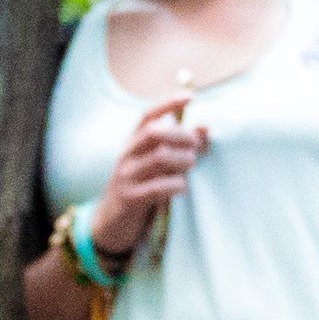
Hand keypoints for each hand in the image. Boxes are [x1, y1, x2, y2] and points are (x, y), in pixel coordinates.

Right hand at [93, 97, 207, 265]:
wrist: (111, 222)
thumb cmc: (142, 188)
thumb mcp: (156, 165)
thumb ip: (179, 147)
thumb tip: (207, 128)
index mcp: (133, 142)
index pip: (148, 115)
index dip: (168, 103)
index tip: (191, 97)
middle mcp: (127, 155)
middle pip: (155, 132)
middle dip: (183, 136)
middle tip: (197, 147)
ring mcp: (126, 176)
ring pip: (159, 158)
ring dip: (183, 160)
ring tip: (191, 167)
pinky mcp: (129, 198)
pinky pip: (158, 187)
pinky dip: (177, 185)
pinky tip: (182, 188)